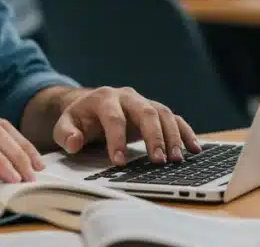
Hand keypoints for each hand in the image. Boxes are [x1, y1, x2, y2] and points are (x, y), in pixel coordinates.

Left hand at [52, 87, 201, 165]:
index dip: (116, 140)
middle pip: (145, 111)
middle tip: (158, 161)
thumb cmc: (80, 119)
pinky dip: (185, 132)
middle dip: (153, 136)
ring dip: (172, 136)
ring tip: (176, 160)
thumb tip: (74, 142)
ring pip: (163, 114)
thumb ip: (66, 134)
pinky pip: (174, 118)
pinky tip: (194, 148)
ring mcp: (143, 102)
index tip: (119, 162)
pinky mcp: (154, 111)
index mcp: (104, 98)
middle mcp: (127, 97)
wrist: (90, 106)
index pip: (113, 118)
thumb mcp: (65, 125)